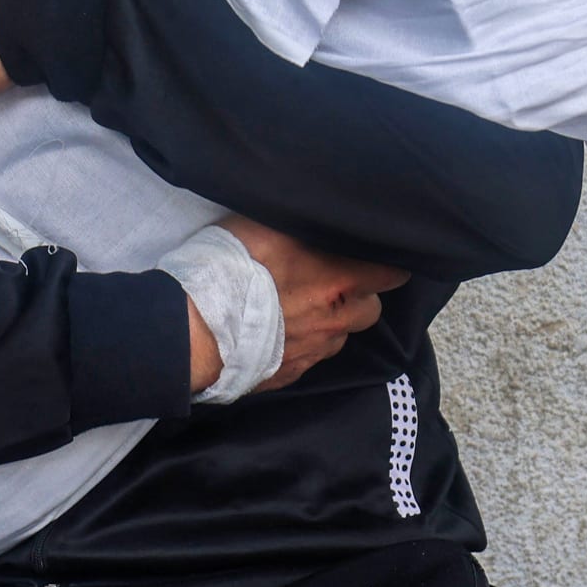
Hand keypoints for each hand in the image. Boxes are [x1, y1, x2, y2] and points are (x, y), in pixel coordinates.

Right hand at [218, 216, 407, 391]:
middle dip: (359, 297)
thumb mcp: (266, 224)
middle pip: (370, 310)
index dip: (387, 265)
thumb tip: (317, 212)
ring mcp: (312, 352)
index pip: (390, 274)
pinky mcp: (288, 374)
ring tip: (301, 310)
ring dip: (330, 324)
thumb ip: (301, 223)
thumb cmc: (231, 270)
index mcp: (337, 281)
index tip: (378, 259)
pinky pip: (309, 359)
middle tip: (334, 284)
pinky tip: (278, 334)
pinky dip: (301, 346)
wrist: (197, 330)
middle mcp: (333, 320)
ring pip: (340, 337)